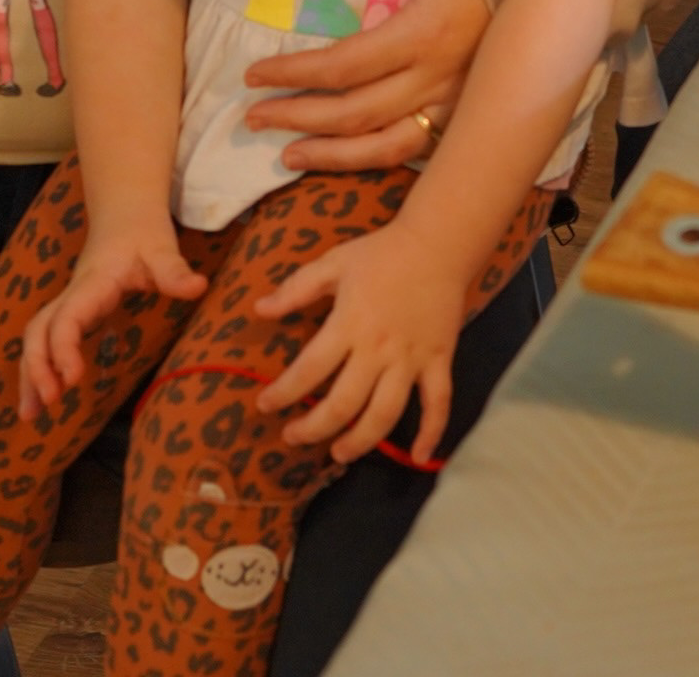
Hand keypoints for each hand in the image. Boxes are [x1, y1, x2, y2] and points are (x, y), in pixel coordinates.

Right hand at [21, 224, 206, 420]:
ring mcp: (69, 303)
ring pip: (36, 337)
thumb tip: (198, 287)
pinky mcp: (72, 311)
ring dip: (30, 374)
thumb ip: (175, 271)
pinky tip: (41, 395)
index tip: (72, 378)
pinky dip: (38, 367)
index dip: (63, 348)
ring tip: (30, 415)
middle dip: (37, 366)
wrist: (126, 214)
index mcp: (92, 284)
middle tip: (47, 404)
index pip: (67, 318)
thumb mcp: (162, 249)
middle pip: (39, 330)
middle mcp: (73, 295)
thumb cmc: (144, 234)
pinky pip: (47, 340)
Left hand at [235, 0, 488, 170]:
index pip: (343, 67)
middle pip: (353, 113)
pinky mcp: (467, 109)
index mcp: (425, 32)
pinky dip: (375, 159)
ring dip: (331, 155)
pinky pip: (415, 147)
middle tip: (252, 115)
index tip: (255, 75)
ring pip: (383, 145)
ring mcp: (455, 100)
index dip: (294, 75)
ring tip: (288, 154)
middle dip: (297, 117)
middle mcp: (438, 76)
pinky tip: (346, 159)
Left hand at [254, 225, 463, 464]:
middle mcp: (379, 349)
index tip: (265, 406)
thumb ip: (296, 289)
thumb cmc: (382, 253)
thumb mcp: (333, 263)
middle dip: (314, 428)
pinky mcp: (440, 360)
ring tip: (339, 453)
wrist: (439, 242)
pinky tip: (419, 457)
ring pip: (385, 413)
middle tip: (293, 437)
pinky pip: (438, 403)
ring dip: (361, 441)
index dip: (283, 393)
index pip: (309, 370)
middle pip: (344, 403)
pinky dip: (431, 432)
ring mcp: (412, 358)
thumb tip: (258, 310)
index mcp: (349, 324)